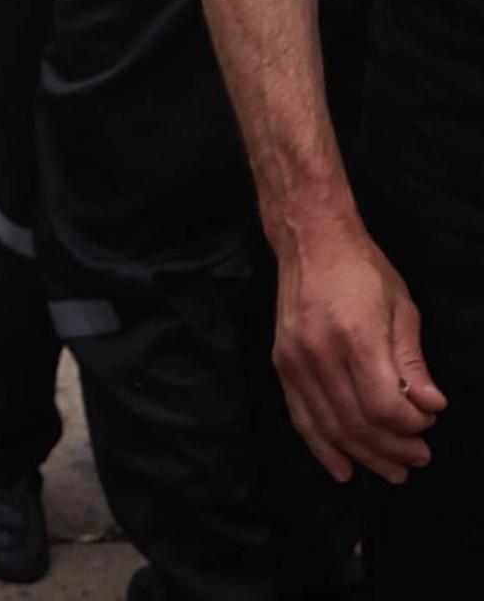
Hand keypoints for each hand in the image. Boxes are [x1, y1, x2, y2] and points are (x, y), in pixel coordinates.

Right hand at [272, 216, 445, 483]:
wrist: (310, 241)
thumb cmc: (362, 270)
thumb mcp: (401, 309)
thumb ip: (413, 362)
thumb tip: (431, 406)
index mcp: (355, 336)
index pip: (385, 407)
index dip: (412, 426)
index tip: (429, 422)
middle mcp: (319, 352)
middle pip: (357, 423)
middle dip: (393, 449)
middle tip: (419, 459)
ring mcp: (295, 358)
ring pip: (329, 426)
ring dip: (363, 455)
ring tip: (392, 471)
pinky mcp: (281, 361)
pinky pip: (300, 414)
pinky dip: (321, 445)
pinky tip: (342, 468)